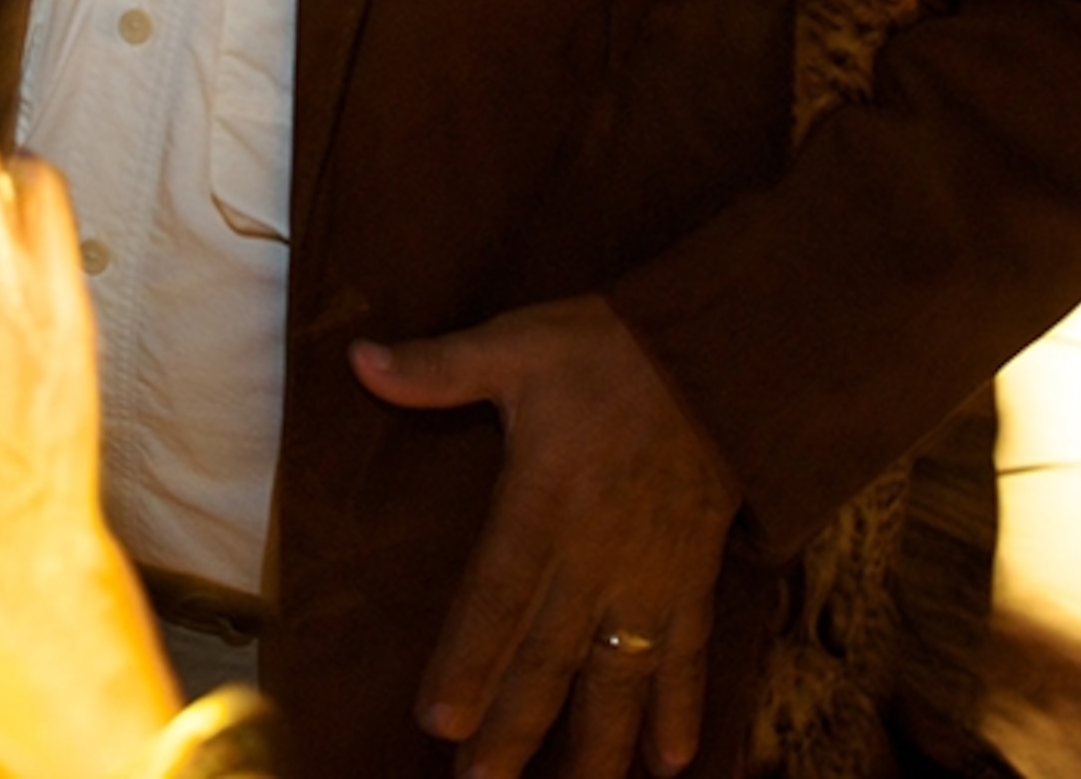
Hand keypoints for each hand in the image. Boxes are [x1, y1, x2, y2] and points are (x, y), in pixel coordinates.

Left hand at [353, 296, 738, 778]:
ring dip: (595, 745)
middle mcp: (595, 556)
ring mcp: (649, 576)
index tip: (441, 721)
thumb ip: (439, 367)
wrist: (722, 352)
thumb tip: (358, 359)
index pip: (498, 599)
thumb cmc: (609, 349)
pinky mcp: (692, 578)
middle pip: (548, 659)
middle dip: (514, 729)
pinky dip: (680, 708)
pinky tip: (671, 762)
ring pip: (617, 677)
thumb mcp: (518, 344)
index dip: (469, 662)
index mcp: (544, 502)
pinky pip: (687, 655)